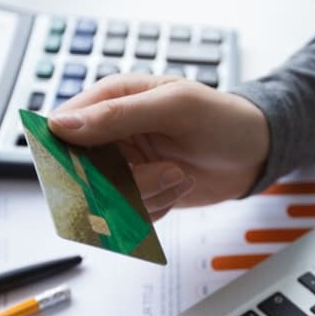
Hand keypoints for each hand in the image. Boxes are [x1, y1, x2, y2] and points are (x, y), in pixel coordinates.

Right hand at [49, 74, 269, 219]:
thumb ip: (118, 115)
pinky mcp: (137, 193)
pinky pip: (127, 216)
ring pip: (105, 200)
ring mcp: (122, 167)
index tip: (94, 168)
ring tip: (179, 174)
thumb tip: (63, 125)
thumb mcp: (175, 106)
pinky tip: (178, 187)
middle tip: (163, 171)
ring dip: (147, 195)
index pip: (61, 128)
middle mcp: (110, 135)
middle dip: (121, 183)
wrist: (254, 152)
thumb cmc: (222, 118)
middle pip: (80, 174)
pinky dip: (156, 208)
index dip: (68, 153)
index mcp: (110, 100)